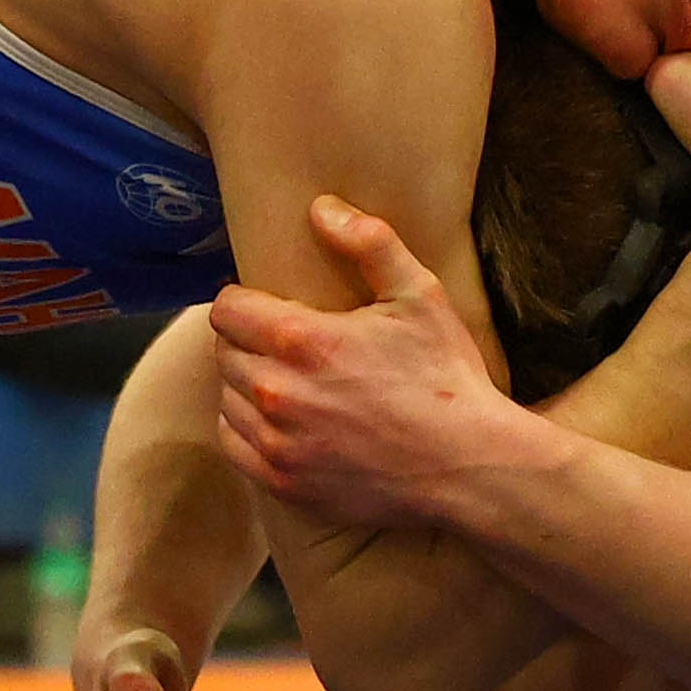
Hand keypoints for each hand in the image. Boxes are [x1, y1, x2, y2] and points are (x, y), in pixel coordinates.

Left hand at [210, 198, 518, 529]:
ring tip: (284, 380)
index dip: (243, 301)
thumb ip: (370, 243)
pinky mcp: (284, 482)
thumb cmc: (445, 376)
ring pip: (225, 398)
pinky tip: (278, 421)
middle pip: (223, 352)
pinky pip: (234, 444)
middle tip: (282, 342)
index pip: (226, 309)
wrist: (467, 465)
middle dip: (246, 340)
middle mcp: (276, 392)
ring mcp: (277, 442)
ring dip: (245, 385)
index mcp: (301, 340)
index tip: (264, 305)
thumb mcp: (420, 295)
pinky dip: (246, 429)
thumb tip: (320, 208)